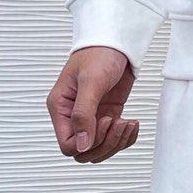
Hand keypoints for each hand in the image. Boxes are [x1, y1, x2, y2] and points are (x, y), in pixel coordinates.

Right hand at [47, 47, 138, 162]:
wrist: (116, 41)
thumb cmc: (98, 53)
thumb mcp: (90, 82)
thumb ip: (83, 114)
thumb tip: (82, 146)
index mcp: (60, 108)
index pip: (68, 145)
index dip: (88, 142)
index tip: (104, 121)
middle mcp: (73, 116)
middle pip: (84, 151)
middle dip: (105, 144)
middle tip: (118, 123)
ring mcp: (91, 118)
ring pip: (100, 149)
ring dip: (117, 142)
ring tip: (128, 123)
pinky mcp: (107, 115)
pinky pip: (114, 139)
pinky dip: (126, 137)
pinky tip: (132, 123)